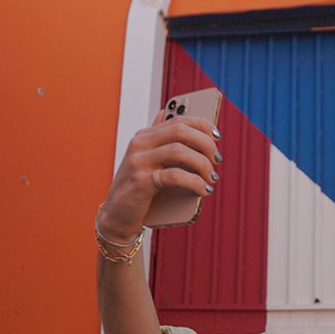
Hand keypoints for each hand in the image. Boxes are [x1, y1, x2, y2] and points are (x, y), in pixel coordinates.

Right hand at [98, 111, 221, 239]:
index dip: (202, 125)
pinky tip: (203, 190)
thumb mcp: (147, 162)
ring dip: (202, 164)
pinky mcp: (140, 182)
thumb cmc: (138, 190)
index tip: (217, 137)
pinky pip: (174, 176)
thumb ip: (159, 141)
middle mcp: (139, 144)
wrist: (117, 217)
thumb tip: (171, 116)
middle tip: (216, 160)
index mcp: (144, 136)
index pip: (178, 120)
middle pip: (180, 131)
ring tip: (211, 177)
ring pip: (179, 151)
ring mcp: (138, 161)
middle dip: (205, 143)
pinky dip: (194, 182)